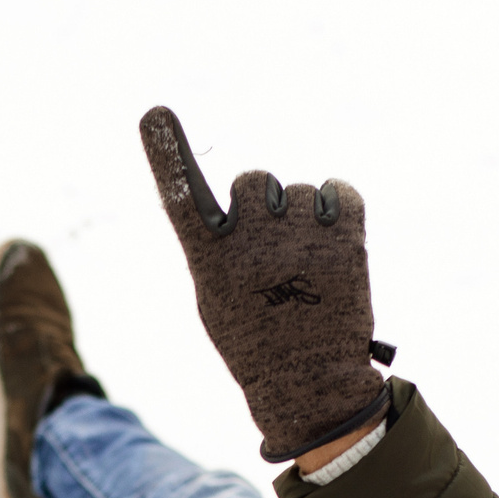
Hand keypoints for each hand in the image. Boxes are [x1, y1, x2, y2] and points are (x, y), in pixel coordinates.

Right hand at [139, 105, 390, 460]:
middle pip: (253, 180)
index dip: (166, 154)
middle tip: (274, 249)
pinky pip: (340, 192)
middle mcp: (251, 241)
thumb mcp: (218, 298)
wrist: (310, 383)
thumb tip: (248, 198)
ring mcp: (299, 237)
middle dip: (262, 203)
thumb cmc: (256, 341)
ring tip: (307, 266)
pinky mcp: (345, 238)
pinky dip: (338, 208)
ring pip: (300, 191)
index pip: (181, 197)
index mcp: (211, 260)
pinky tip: (333, 243)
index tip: (154, 114)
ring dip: (303, 218)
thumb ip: (221, 246)